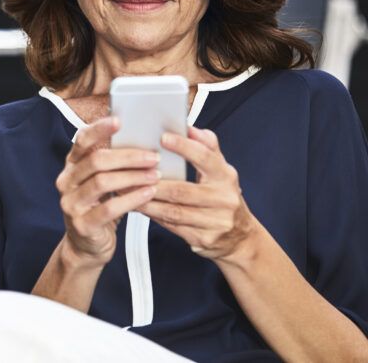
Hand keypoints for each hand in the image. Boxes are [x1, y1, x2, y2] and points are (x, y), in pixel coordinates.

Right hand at [55, 116, 160, 268]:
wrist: (87, 247)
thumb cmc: (100, 208)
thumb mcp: (101, 183)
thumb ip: (111, 164)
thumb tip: (142, 141)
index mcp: (71, 166)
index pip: (81, 141)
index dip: (99, 129)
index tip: (120, 120)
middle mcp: (66, 182)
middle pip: (96, 160)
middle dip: (128, 156)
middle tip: (153, 156)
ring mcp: (71, 204)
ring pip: (102, 182)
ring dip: (133, 176)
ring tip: (155, 175)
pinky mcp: (82, 224)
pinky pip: (109, 208)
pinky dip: (132, 199)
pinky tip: (148, 194)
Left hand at [136, 126, 259, 262]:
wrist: (240, 237)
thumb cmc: (223, 196)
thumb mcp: (221, 170)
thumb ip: (207, 148)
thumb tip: (191, 129)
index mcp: (226, 177)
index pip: (205, 158)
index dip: (184, 147)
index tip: (163, 138)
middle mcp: (223, 199)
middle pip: (183, 190)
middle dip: (154, 183)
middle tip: (132, 173)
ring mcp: (214, 222)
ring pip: (174, 211)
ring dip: (147, 201)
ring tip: (128, 191)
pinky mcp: (203, 239)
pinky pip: (172, 226)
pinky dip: (153, 216)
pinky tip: (139, 206)